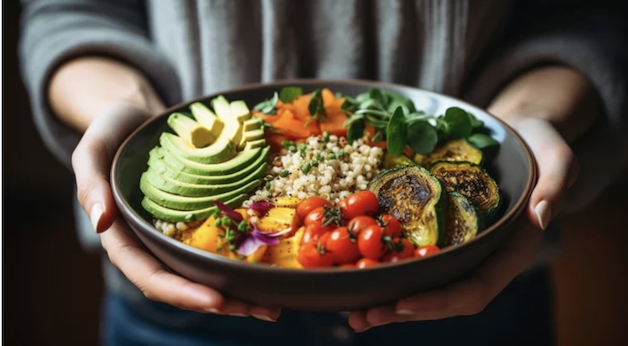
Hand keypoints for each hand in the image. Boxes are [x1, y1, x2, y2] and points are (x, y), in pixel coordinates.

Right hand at [72, 103, 279, 320]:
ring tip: (273, 305)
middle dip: (220, 303)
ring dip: (237, 294)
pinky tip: (270, 270)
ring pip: (205, 274)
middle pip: (183, 284)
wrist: (135, 118)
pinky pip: (218, 248)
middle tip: (262, 310)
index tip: (215, 300)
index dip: (181, 292)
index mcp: (123, 237)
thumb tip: (100, 222)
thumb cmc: (111, 133)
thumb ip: (90, 183)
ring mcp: (176, 235)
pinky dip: (242, 263)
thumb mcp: (92, 150)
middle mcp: (151, 243)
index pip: (149, 275)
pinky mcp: (197, 222)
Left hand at [348, 117, 576, 331]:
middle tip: (364, 318)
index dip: (441, 301)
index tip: (404, 304)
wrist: (515, 132)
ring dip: (388, 301)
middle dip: (404, 310)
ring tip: (353, 314)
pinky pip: (411, 257)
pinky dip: (385, 270)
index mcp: (511, 249)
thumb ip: (556, 184)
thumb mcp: (556, 155)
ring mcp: (458, 247)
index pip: (477, 288)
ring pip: (423, 284)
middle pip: (443, 296)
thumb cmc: (539, 142)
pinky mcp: (438, 232)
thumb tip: (540, 217)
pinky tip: (355, 275)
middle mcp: (482, 256)